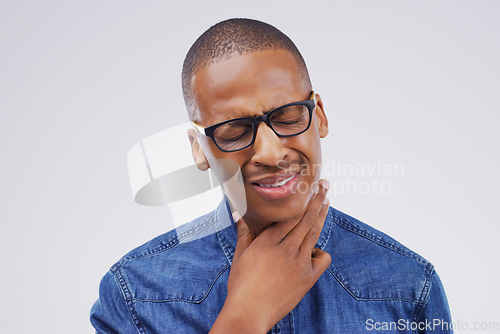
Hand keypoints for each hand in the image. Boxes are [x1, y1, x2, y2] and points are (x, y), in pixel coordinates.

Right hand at [210, 179, 330, 332]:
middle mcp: (285, 249)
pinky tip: (314, 249)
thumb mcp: (240, 256)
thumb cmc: (241, 285)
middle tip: (325, 185)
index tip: (308, 187)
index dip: (301, 200)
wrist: (250, 313)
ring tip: (327, 201)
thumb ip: (244, 233)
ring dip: (322, 215)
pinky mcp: (308, 278)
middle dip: (317, 200)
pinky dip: (320, 252)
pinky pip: (322, 258)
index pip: (290, 215)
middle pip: (306, 218)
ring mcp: (299, 263)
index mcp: (268, 241)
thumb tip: (237, 214)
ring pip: (314, 233)